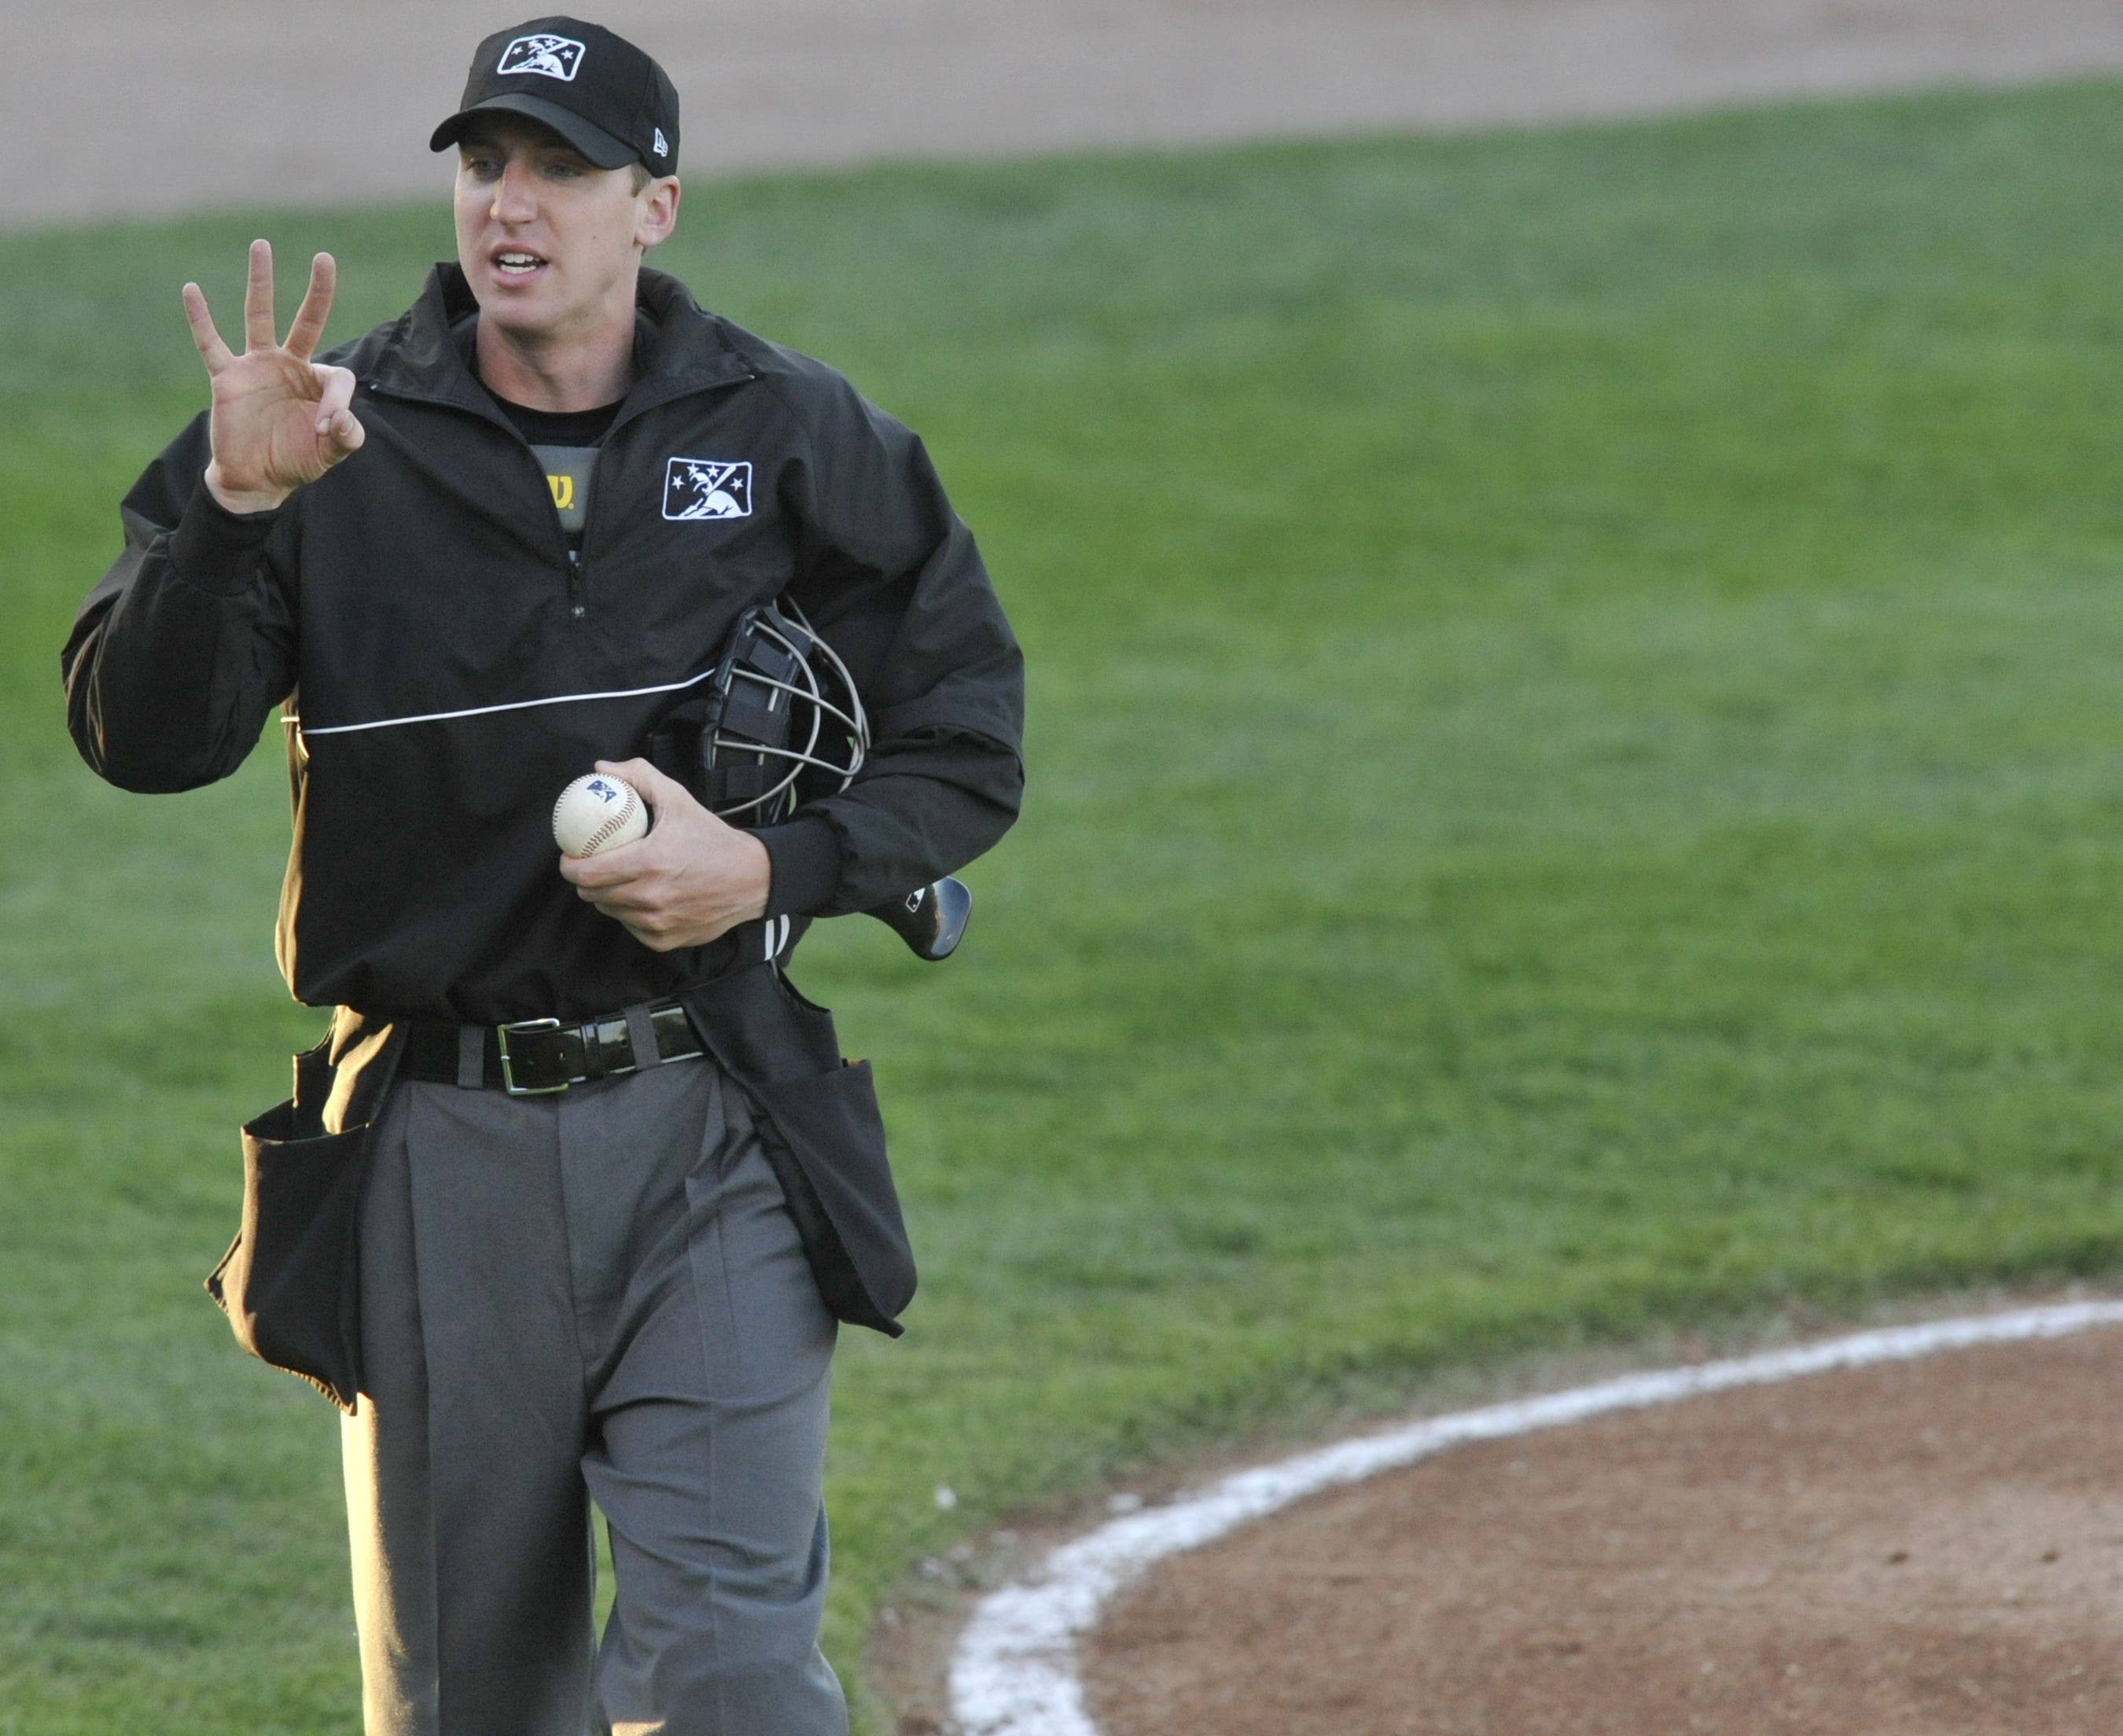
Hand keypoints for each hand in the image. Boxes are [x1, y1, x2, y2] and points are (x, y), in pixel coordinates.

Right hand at [184, 239, 363, 513]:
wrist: (256, 480)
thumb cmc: (296, 462)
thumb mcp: (331, 453)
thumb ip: (347, 436)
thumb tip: (339, 418)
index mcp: (318, 382)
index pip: (339, 376)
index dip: (339, 402)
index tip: (329, 428)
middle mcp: (289, 366)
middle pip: (307, 321)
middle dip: (318, 292)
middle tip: (325, 258)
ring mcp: (257, 367)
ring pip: (258, 316)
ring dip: (261, 282)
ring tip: (261, 245)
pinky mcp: (228, 377)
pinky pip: (211, 344)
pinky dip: (200, 319)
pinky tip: (191, 289)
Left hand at [558, 759, 772, 950]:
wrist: (752, 879)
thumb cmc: (713, 839)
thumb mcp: (679, 799)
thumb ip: (639, 777)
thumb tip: (601, 769)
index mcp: (649, 862)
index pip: (587, 873)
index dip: (569, 865)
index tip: (570, 856)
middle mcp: (651, 897)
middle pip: (592, 895)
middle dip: (584, 880)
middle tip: (590, 866)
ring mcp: (657, 922)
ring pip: (609, 911)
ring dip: (606, 896)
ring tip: (616, 880)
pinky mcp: (664, 940)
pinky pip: (630, 926)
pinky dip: (629, 913)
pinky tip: (640, 898)